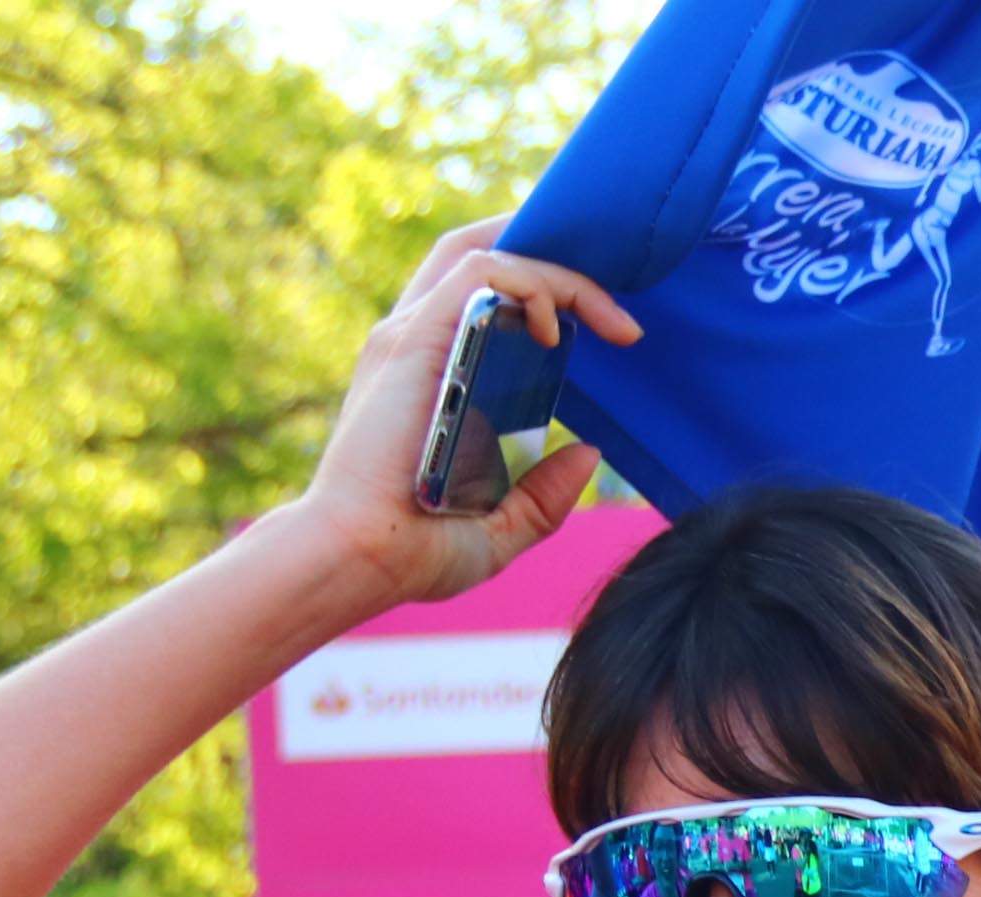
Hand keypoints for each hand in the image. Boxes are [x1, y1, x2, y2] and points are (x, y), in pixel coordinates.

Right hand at [283, 217, 643, 611]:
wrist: (364, 559)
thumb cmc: (416, 550)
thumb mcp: (502, 526)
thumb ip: (544, 495)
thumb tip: (589, 453)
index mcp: (435, 372)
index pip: (482, 295)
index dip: (541, 285)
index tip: (606, 324)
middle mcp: (419, 341)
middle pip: (481, 253)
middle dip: (553, 253)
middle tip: (616, 301)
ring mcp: (413, 335)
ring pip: (487, 253)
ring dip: (559, 272)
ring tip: (612, 321)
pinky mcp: (414, 339)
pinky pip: (478, 274)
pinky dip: (529, 284)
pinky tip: (559, 330)